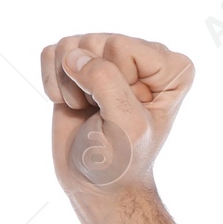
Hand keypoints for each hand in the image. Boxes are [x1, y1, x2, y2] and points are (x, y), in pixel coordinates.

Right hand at [39, 34, 194, 201]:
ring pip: (71, 45)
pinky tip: (72, 105)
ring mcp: (109, 56)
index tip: (127, 112)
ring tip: (90, 111)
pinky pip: (50, 52)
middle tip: (105, 114)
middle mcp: (144, 57)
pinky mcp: (79, 63)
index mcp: (172, 70)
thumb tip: (72, 55)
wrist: (98, 182)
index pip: (122, 46)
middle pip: (96, 41)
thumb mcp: (125, 125)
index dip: (116, 82)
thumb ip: (105, 81)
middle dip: (91, 83)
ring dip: (71, 85)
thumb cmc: (122, 160)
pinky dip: (53, 82)